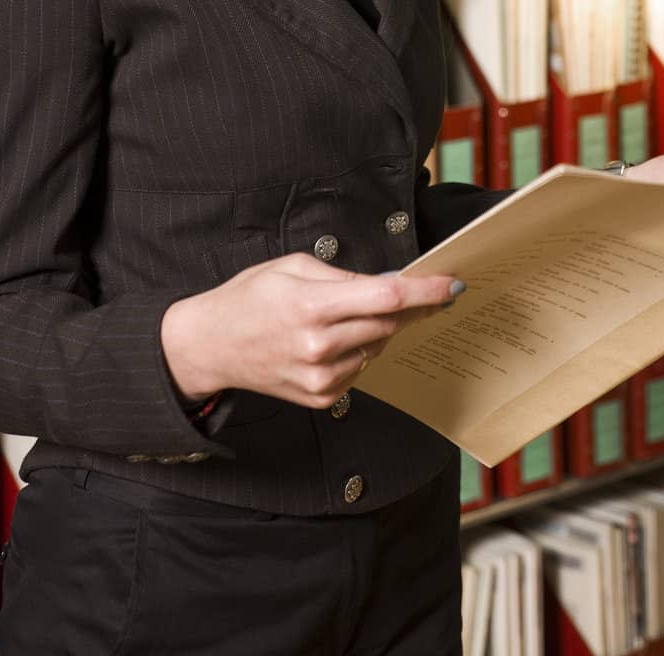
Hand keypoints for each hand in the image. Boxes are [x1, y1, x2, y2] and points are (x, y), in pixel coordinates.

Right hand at [160, 253, 460, 407]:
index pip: (387, 297)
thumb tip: (389, 284)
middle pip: (389, 323)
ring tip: (351, 313)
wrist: (210, 345)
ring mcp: (321, 377)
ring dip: (380, 327)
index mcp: (313, 305)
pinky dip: (360, 350)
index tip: (453, 283)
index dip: (426, 291)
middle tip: (426, 292)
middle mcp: (320, 346)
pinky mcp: (321, 397)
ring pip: (378, 346)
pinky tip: (337, 338)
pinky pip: (362, 368)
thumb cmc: (250, 297)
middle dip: (412, 306)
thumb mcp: (292, 266)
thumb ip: (343, 276)